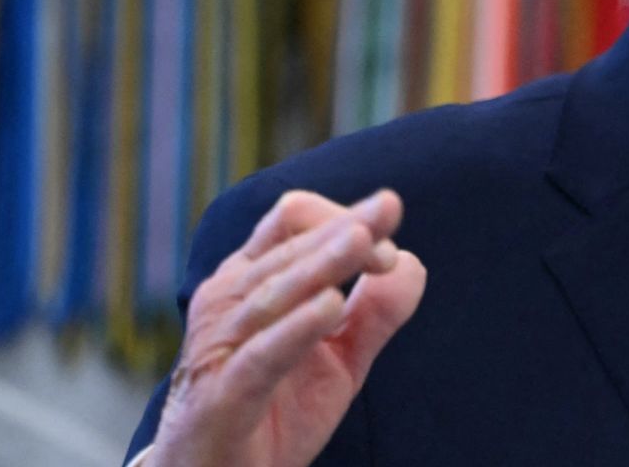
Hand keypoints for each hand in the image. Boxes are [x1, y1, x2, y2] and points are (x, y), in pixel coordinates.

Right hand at [152, 189, 426, 466]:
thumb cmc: (275, 410)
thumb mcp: (340, 359)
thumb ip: (375, 313)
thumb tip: (410, 262)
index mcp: (252, 281)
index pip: (294, 220)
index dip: (345, 219)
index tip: (389, 249)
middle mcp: (228, 302)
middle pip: (288, 246)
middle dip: (344, 232)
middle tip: (388, 219)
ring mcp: (219, 347)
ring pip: (274, 292)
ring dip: (322, 263)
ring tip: (362, 241)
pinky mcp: (221, 396)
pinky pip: (260, 355)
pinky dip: (295, 329)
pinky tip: (330, 306)